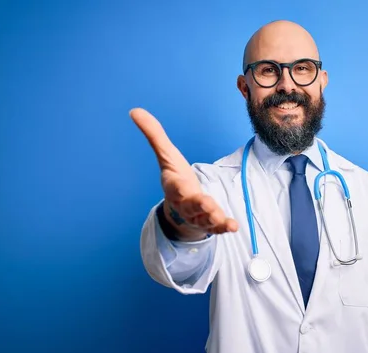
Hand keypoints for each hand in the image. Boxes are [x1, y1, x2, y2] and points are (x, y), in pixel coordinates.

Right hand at [130, 108, 237, 238]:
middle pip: (191, 205)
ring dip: (212, 218)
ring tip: (221, 218)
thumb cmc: (176, 178)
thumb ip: (154, 134)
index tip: (180, 185)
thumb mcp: (167, 156)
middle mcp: (185, 203)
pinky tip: (233, 227)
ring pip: (203, 219)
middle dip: (199, 205)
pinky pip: (216, 227)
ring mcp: (198, 215)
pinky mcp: (209, 223)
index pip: (175, 186)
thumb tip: (134, 110)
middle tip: (207, 204)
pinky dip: (224, 227)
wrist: (180, 208)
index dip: (177, 187)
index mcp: (174, 186)